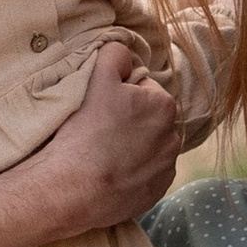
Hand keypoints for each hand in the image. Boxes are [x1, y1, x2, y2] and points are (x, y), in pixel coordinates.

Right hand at [27, 39, 181, 237]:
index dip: (118, 94)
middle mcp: (173, 138)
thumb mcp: (96, 77)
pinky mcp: (155, 193)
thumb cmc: (85, 131)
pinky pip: (145, 174)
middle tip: (99, 129)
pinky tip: (109, 173)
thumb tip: (124, 53)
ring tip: (102, 153)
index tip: (100, 107)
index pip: (142, 89)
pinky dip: (131, 172)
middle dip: (129, 120)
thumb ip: (115, 54)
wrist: (73, 189)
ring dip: (131, 146)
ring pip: (147, 147)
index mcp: (164, 106)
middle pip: (146, 119)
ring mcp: (165, 169)